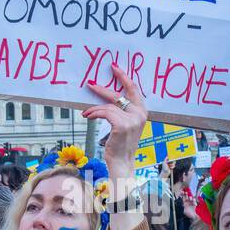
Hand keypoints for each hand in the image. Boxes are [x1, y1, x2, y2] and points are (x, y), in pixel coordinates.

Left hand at [82, 64, 147, 180]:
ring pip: (108, 106)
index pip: (134, 88)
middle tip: (90, 83)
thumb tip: (108, 98)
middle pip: (119, 94)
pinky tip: (88, 116)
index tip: (114, 67)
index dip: (123, 77)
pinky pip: (104, 113)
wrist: (122, 162)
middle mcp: (139, 114)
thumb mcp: (125, 125)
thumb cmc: (121, 144)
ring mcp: (132, 119)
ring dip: (94, 109)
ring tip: (86, 113)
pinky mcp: (122, 125)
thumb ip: (123, 111)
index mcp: (142, 111)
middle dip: (102, 88)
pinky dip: (94, 113)